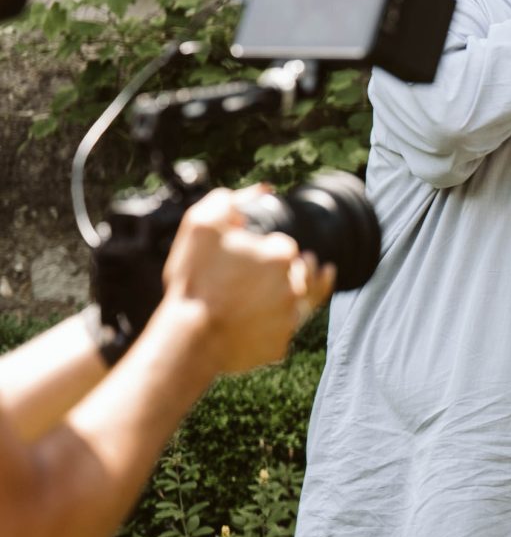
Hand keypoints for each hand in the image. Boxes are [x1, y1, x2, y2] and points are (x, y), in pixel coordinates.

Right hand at [157, 188, 333, 376]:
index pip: (282, 246)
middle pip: (293, 275)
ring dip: (275, 299)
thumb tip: (260, 191)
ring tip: (249, 298)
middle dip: (277, 273)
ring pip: (289, 305)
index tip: (244, 256)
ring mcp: (290, 319)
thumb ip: (227, 202)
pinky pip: (277, 332)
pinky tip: (248, 322)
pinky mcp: (281, 345)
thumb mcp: (201, 226)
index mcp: (282, 255)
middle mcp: (294, 287)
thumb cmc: (196, 280)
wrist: (190, 335)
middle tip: (250, 278)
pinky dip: (265, 326)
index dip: (263, 249)